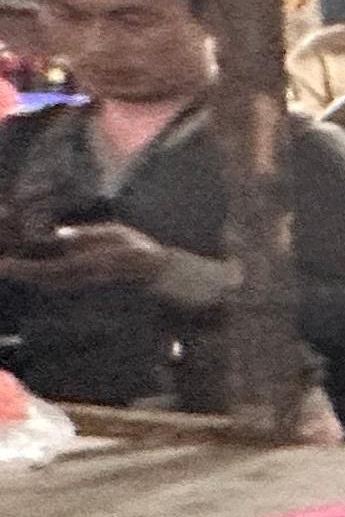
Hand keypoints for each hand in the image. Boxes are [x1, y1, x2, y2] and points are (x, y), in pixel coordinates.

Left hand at [0, 221, 177, 290]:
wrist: (158, 272)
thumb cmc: (140, 250)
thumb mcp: (118, 234)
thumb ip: (89, 234)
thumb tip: (60, 234)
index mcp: (88, 263)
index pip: (50, 267)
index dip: (26, 267)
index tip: (6, 264)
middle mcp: (82, 276)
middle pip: (44, 278)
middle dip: (21, 273)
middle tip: (2, 266)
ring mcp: (84, 282)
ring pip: (48, 282)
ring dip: (28, 276)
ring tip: (10, 267)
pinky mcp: (86, 281)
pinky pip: (58, 282)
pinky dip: (41, 277)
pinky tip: (31, 272)